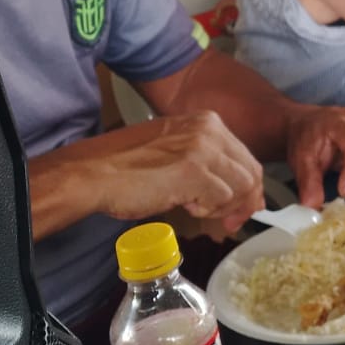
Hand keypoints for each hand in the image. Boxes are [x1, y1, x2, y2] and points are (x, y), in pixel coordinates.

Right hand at [94, 112, 266, 232]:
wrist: (94, 173)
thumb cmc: (127, 168)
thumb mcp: (176, 152)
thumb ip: (208, 163)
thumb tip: (238, 191)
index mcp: (207, 121)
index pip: (246, 158)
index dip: (248, 189)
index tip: (240, 210)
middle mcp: (209, 129)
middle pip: (250, 172)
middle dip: (243, 203)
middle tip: (228, 222)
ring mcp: (202, 148)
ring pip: (240, 187)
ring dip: (222, 208)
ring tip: (196, 209)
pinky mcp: (192, 170)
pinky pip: (221, 198)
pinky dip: (207, 210)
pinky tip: (187, 207)